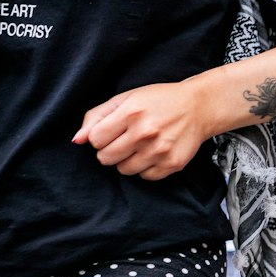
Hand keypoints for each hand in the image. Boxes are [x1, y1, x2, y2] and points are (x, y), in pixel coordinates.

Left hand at [74, 80, 210, 180]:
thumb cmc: (158, 101)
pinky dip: (145, 168)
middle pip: (106, 158)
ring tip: (139, 146)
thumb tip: (77, 140)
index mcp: (131, 112)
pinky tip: (153, 152)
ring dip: (126, 160)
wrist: (198, 107)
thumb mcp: (126, 99)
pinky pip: (144, 177)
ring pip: (123, 170)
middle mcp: (145, 132)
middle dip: (110, 150)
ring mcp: (159, 151)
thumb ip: (97, 116)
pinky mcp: (172, 164)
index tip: (111, 131)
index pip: (95, 140)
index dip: (100, 137)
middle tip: (124, 139)